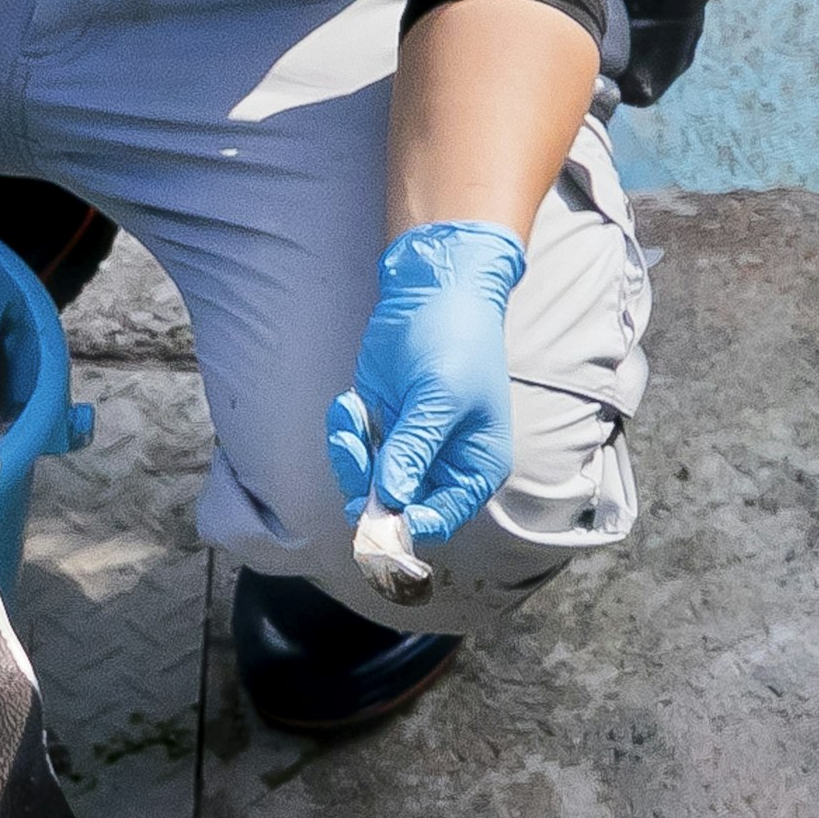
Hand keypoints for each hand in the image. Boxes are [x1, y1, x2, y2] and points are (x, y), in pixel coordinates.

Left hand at [325, 220, 528, 542]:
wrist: (433, 292)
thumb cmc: (455, 340)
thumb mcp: (438, 397)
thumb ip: (414, 449)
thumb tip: (390, 501)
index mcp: (475, 468)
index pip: (441, 520)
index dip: (407, 525)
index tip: (377, 514)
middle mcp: (442, 468)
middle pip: (396, 510)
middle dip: (366, 486)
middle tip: (353, 447)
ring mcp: (407, 451)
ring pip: (366, 486)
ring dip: (349, 457)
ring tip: (349, 412)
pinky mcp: (379, 431)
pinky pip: (352, 455)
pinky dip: (343, 435)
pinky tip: (348, 402)